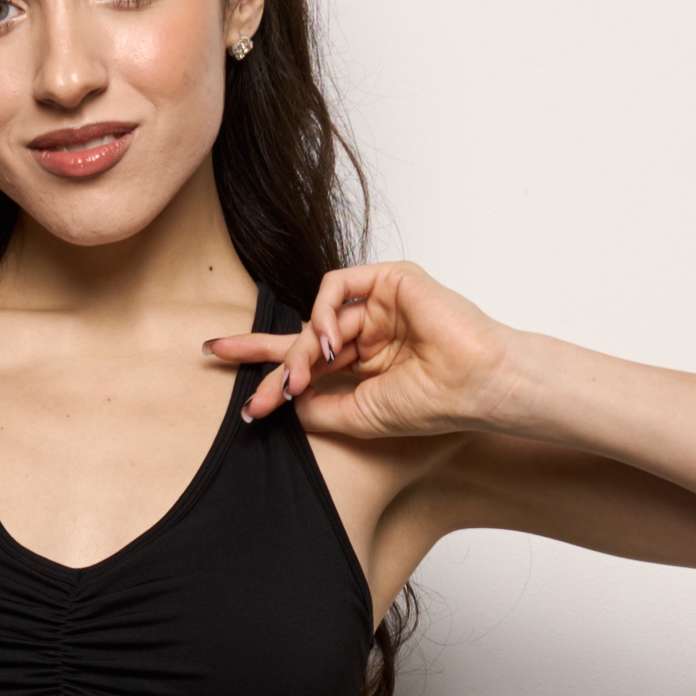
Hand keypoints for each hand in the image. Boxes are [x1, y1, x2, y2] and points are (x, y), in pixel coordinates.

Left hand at [204, 259, 517, 442]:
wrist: (476, 387)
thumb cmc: (435, 402)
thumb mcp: (361, 415)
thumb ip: (322, 407)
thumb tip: (287, 402)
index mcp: (368, 362)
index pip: (309, 363)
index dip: (270, 372)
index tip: (235, 390)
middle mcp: (371, 331)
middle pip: (303, 337)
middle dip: (263, 354)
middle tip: (219, 357)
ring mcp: (380, 304)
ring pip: (317, 318)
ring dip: (300, 350)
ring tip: (299, 379)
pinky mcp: (390, 279)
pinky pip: (335, 286)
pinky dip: (322, 314)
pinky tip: (329, 343)